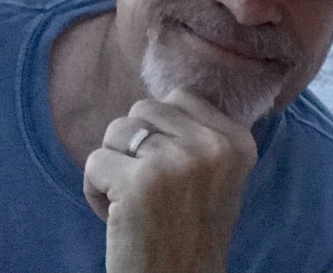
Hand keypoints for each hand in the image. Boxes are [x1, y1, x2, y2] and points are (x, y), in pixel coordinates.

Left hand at [83, 90, 257, 272]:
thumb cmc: (191, 234)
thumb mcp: (219, 177)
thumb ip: (200, 136)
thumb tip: (161, 99)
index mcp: (238, 142)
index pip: (181, 97)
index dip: (161, 129)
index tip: (168, 170)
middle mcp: (213, 146)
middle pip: (145, 108)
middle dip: (134, 144)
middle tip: (146, 186)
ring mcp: (176, 161)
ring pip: (116, 131)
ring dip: (113, 164)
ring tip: (131, 200)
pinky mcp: (138, 182)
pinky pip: (94, 161)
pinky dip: (94, 190)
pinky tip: (117, 216)